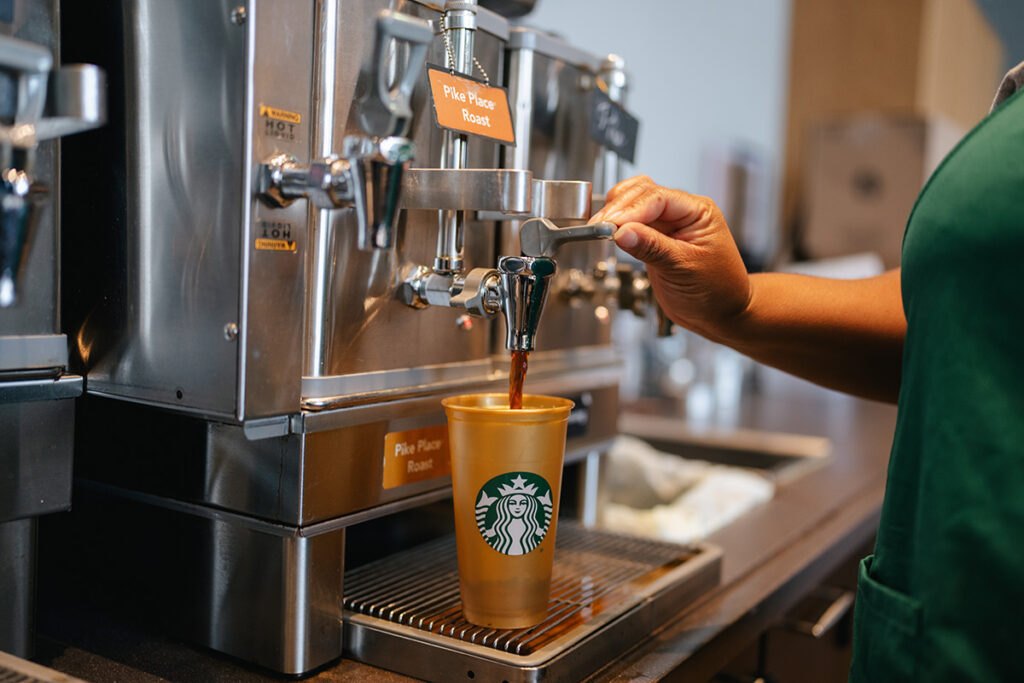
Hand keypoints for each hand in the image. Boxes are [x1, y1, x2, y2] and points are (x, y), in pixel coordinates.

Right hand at [592, 175, 750, 340]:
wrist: (721, 313)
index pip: (659, 198)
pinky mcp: (654, 237)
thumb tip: (622, 232)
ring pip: (634, 202)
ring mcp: (667, 224)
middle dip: (619, 208)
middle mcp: (682, 212)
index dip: (631, 210)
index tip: (611, 225)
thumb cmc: (717, 291)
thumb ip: (652, 248)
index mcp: (698, 212)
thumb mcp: (684, 268)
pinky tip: (607, 232)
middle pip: (643, 193)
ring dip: (615, 211)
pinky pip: (631, 222)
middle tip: (599, 226)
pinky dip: (617, 224)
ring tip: (599, 227)